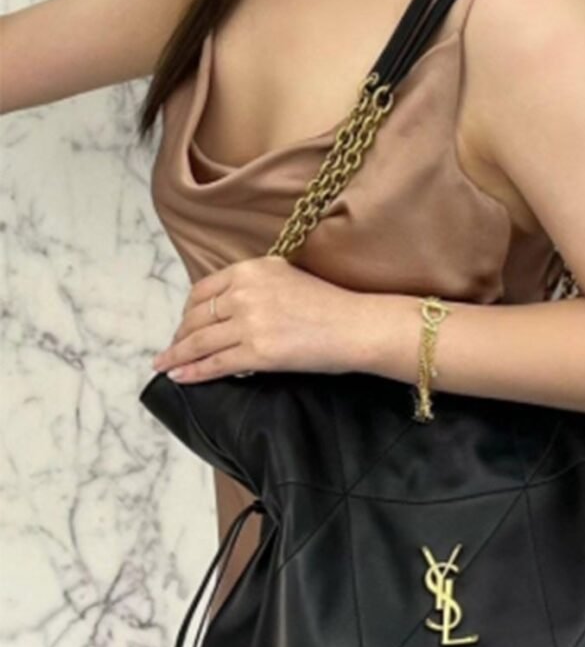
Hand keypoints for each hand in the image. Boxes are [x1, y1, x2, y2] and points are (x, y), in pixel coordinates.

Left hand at [151, 256, 366, 382]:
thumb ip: (254, 285)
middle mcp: (245, 292)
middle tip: (172, 349)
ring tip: (165, 365)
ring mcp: (249, 323)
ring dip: (177, 356)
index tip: (183, 323)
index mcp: (250, 269)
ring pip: (200, 342)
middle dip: (180, 336)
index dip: (188, 311)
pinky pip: (215, 364)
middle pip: (197, 317)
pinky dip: (193, 372)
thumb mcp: (286, 277)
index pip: (203, 291)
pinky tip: (180, 377)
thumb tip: (228, 305)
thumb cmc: (330, 305)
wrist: (357, 326)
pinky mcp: (257, 352)